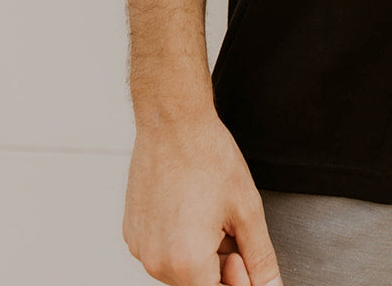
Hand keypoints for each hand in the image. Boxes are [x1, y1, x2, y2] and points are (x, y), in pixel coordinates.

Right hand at [123, 107, 283, 284]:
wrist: (173, 121)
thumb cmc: (208, 156)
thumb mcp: (246, 210)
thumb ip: (260, 259)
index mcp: (186, 262)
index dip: (239, 276)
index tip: (243, 253)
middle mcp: (156, 262)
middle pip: (198, 283)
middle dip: (220, 264)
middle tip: (229, 225)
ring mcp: (140, 248)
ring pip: (180, 269)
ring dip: (200, 252)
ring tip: (209, 211)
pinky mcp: (132, 234)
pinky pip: (161, 251)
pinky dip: (179, 239)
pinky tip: (190, 207)